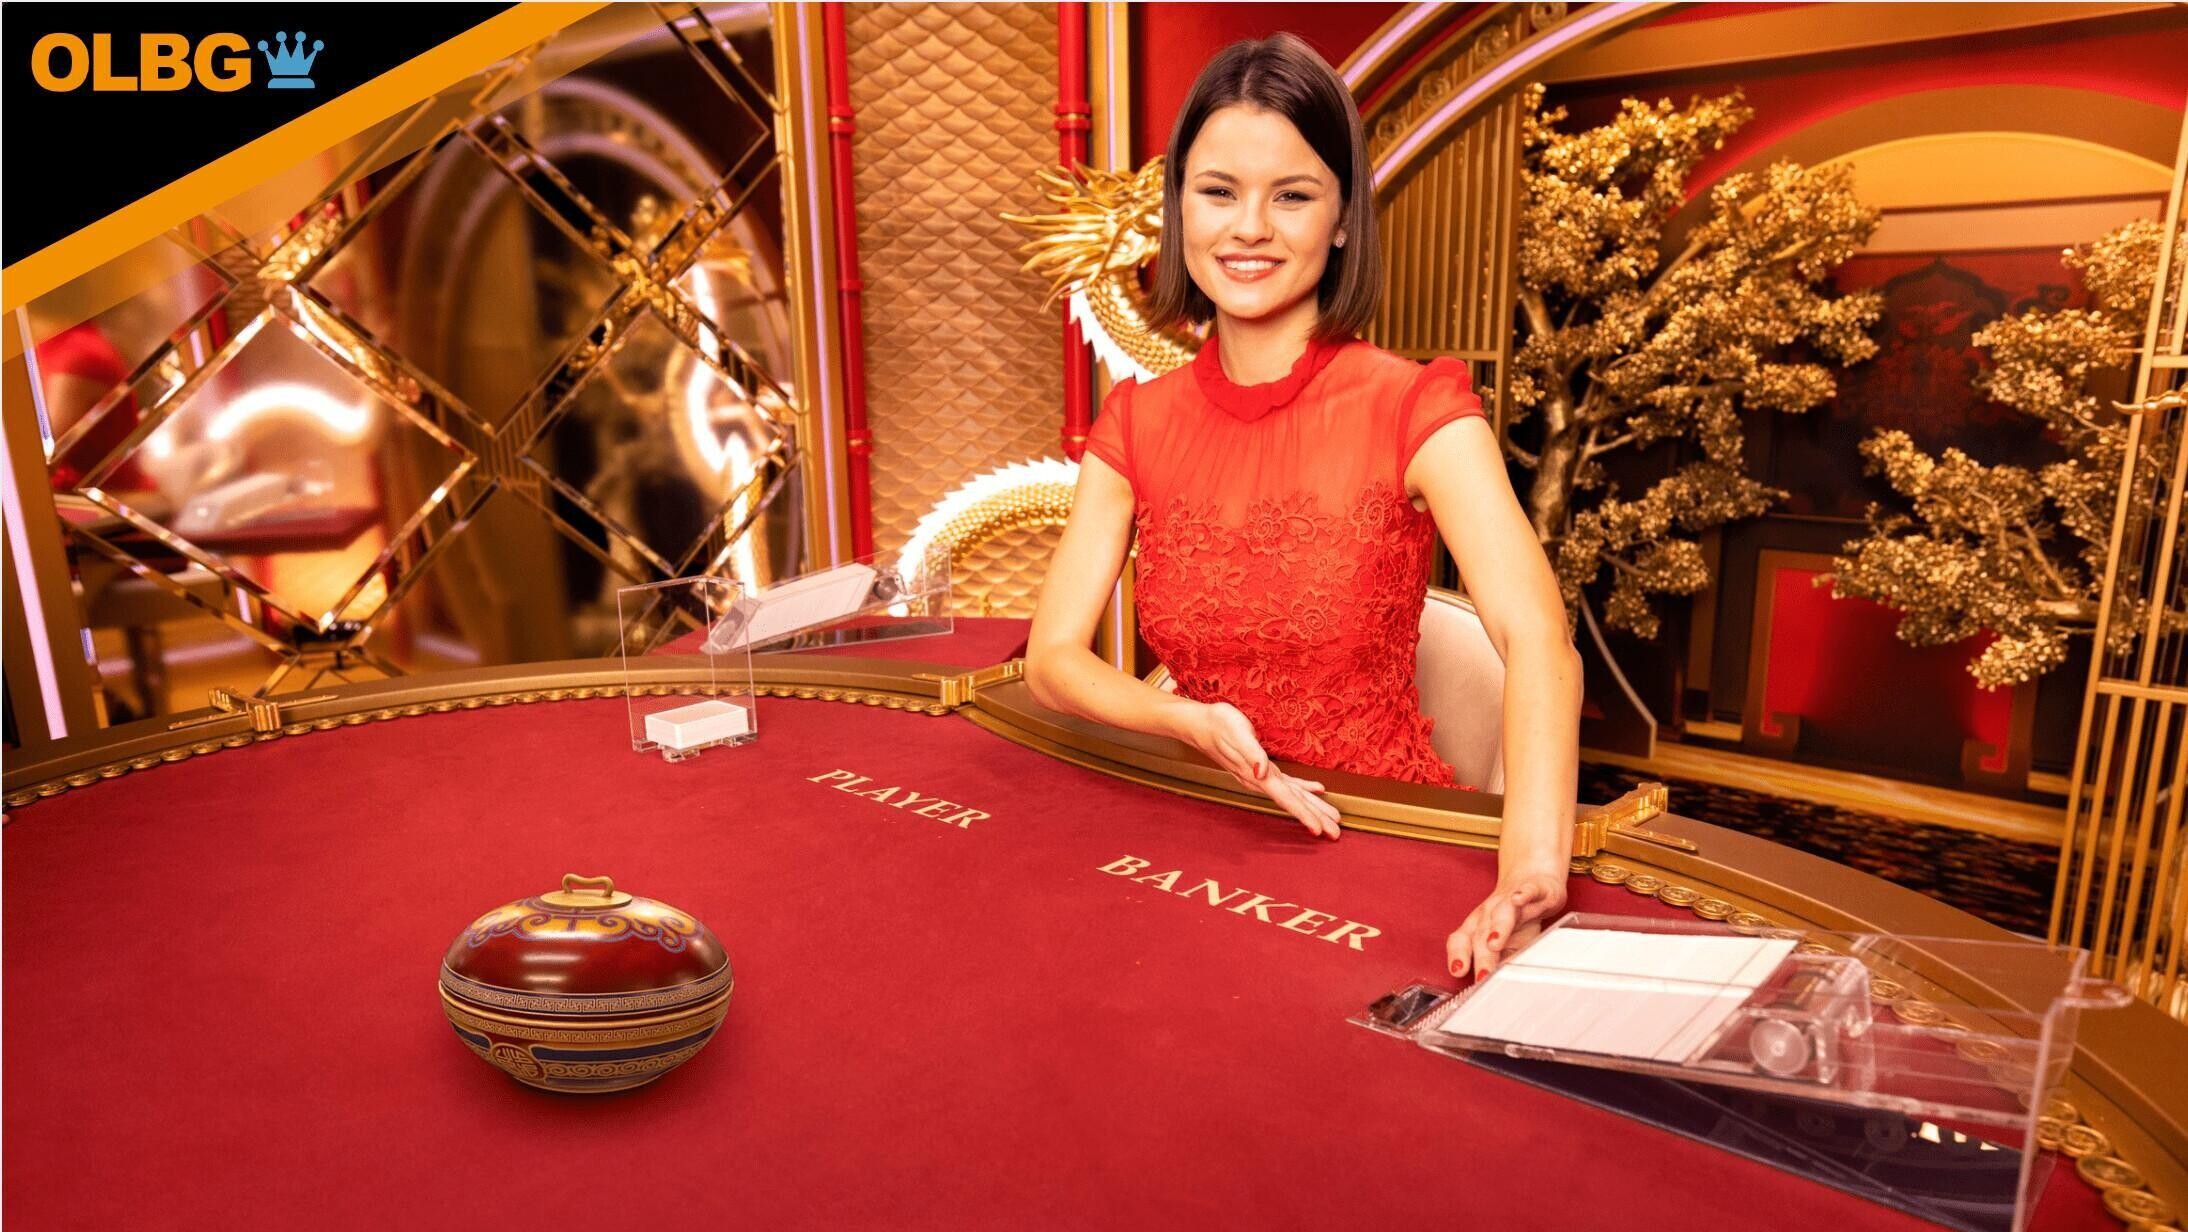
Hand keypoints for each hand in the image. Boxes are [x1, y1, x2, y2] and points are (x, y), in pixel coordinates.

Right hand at [1187, 701, 1341, 839]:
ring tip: (1331, 819)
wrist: (1201, 724)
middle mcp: (1261, 780)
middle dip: (1315, 817)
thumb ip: (1252, 753)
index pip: (1285, 799)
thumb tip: (1262, 772)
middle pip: (1293, 803)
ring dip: (1313, 808)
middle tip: (1336, 833)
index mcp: (1257, 775)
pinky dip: (1304, 789)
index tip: (1318, 830)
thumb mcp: (1236, 733)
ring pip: (1293, 796)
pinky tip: (1317, 790)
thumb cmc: (1218, 725)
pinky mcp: (1262, 767)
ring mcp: (1261, 776)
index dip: (1303, 814)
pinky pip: (1287, 783)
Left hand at [1447, 869, 1567, 980]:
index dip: (1459, 954)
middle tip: (1482, 976)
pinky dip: (1523, 894)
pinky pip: (1528, 891)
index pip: (1462, 939)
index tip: (1458, 972)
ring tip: (1494, 944)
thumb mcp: (1507, 943)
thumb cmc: (1518, 916)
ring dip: (1497, 928)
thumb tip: (1495, 985)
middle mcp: (1491, 912)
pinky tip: (1518, 899)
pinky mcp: (1534, 889)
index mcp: (1479, 925)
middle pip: (1482, 933)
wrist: (1536, 880)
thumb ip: (1499, 962)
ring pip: (1502, 913)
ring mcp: (1511, 900)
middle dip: (1481, 956)